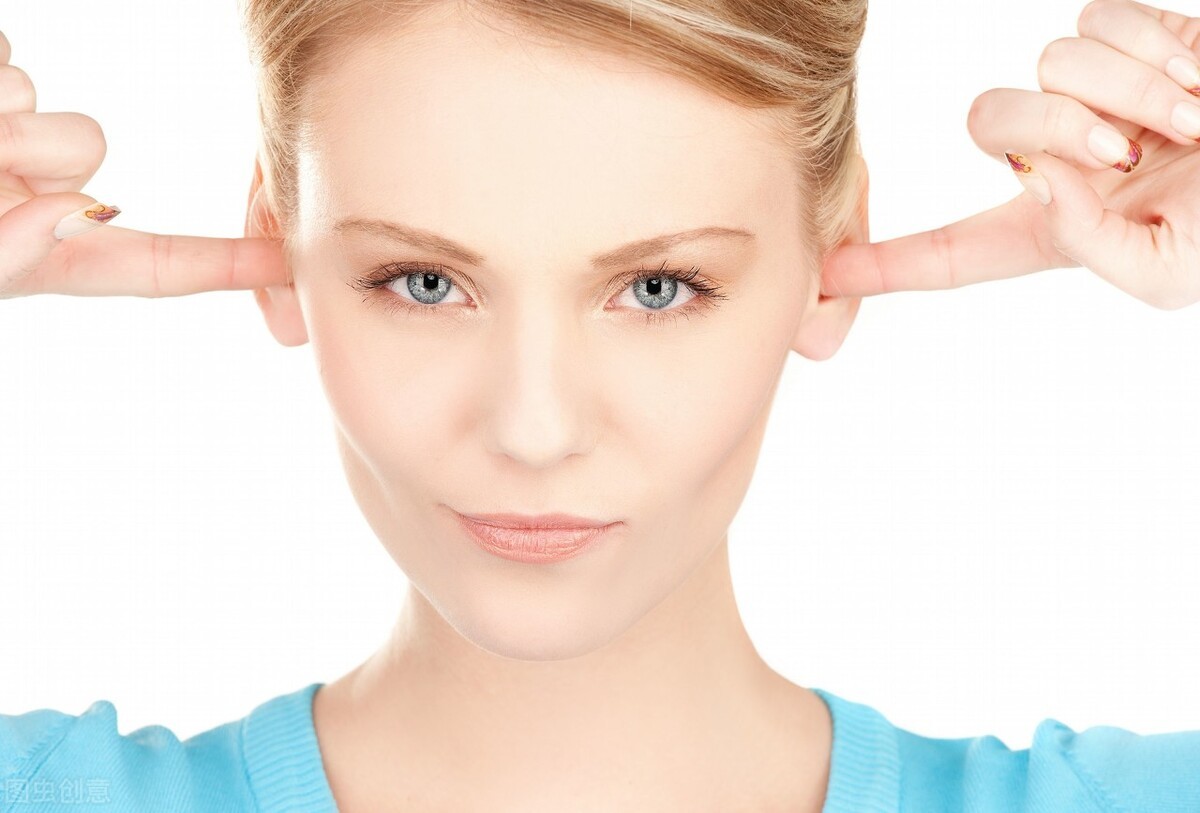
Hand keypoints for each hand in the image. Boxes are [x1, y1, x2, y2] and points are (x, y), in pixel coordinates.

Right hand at [0, 30, 286, 298]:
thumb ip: (12, 249)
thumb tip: (75, 213)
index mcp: (53, 254)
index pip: (158, 265)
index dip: (226, 266)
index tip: (291, 263)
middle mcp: (48, 192)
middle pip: (88, 142)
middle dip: (28, 142)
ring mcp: (23, 135)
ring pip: (44, 95)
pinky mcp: (0, 82)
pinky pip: (7, 59)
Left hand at [822, 0, 1199, 310]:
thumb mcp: (1174, 270)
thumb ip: (1095, 247)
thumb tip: (1035, 182)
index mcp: (1058, 229)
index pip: (955, 251)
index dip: (889, 264)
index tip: (822, 277)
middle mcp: (1062, 158)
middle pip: (988, 121)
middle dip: (1056, 127)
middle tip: (1133, 151)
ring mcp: (1091, 94)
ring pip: (1045, 63)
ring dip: (1127, 90)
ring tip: (1194, 119)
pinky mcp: (1127, 39)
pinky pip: (1097, 21)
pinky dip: (1154, 49)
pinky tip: (1198, 77)